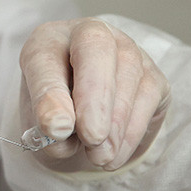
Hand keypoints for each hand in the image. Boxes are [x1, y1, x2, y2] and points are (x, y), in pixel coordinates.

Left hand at [19, 18, 170, 171]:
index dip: (50, 93)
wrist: (83, 121)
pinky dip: (131, 132)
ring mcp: (126, 48)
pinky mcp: (152, 73)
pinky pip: (147, 96)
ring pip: (128, 72)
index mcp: (47, 41)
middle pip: (95, 47)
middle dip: (94, 95)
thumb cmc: (56, 114)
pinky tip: (114, 155)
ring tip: (98, 157)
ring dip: (115, 122)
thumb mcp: (39, 123)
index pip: (45, 58)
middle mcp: (87, 34)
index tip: (55, 128)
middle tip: (91, 137)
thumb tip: (63, 138)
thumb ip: (45, 127)